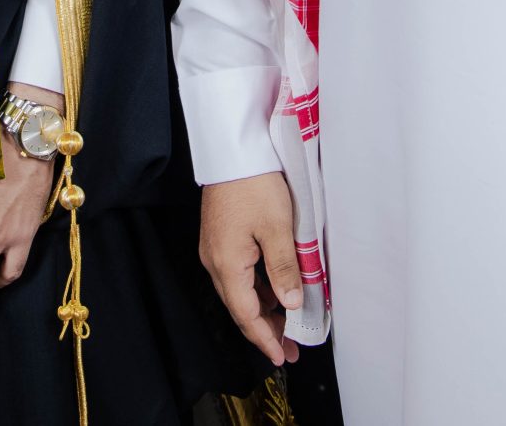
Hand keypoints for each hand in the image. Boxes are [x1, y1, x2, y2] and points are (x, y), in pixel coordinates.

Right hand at [199, 171, 302, 366]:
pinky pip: (239, 274)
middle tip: (290, 348)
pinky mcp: (221, 237)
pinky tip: (275, 291)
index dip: (265, 338)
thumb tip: (291, 305)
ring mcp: (216, 249)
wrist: (234, 150)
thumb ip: (284, 269)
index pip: (246, 314)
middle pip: (240, 307)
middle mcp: (215, 260)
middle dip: (265, 330)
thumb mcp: (278, 228)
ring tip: (287, 323)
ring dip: (263, 310)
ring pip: (240, 291)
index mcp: (226, 264)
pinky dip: (257, 289)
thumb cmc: (254, 184)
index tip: (282, 356)